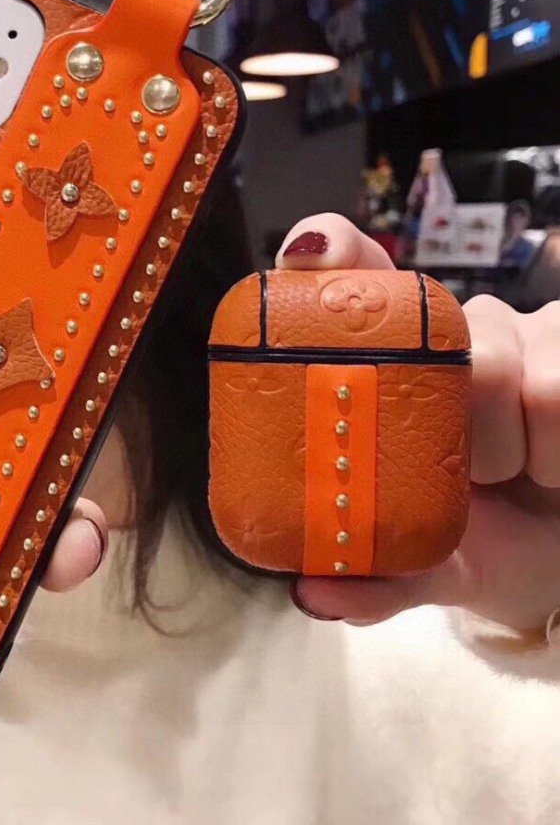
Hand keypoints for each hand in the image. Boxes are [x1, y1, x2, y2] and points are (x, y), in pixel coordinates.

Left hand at [281, 214, 559, 633]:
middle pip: (435, 335)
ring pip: (505, 369)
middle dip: (454, 427)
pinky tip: (552, 466)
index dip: (330, 253)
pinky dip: (554, 453)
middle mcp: (453, 327)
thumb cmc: (480, 539)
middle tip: (471, 472)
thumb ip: (373, 577)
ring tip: (519, 473)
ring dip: (510, 449)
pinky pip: (557, 390)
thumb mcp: (425, 564)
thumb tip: (308, 591)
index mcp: (391, 355)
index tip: (309, 258)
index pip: (353, 268)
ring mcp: (525, 330)